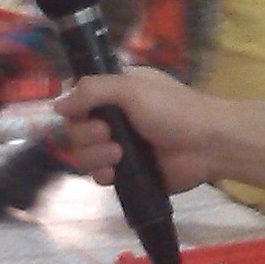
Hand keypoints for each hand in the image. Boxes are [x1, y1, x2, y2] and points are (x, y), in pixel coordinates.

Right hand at [55, 67, 224, 193]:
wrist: (208, 145)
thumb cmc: (174, 109)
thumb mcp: (131, 88)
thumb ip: (92, 91)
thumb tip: (57, 105)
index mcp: (116, 92)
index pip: (78, 100)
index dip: (75, 110)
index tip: (85, 113)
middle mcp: (114, 118)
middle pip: (75, 129)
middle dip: (87, 134)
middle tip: (109, 134)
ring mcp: (120, 147)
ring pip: (84, 154)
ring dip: (94, 155)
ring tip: (118, 155)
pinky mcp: (127, 172)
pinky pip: (98, 175)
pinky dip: (101, 174)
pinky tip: (113, 173)